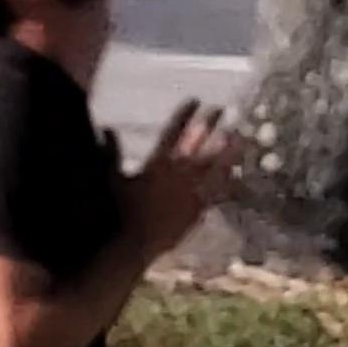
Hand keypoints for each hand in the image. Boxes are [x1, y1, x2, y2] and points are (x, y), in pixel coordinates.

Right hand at [124, 100, 238, 260]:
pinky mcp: (198, 211)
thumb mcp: (112, 179)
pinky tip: (236, 175)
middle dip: (211, 125)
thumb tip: (107, 128)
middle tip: (222, 109)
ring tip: (240, 136)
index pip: (173, 132)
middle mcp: (178, 175)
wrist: (133, 245)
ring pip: (215, 167)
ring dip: (228, 150)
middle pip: (199, 145)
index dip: (185, 115)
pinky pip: (217, 194)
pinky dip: (226, 183)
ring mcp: (191, 193)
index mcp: (157, 164)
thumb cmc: (119, 212)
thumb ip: (111, 152)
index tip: (196, 100)